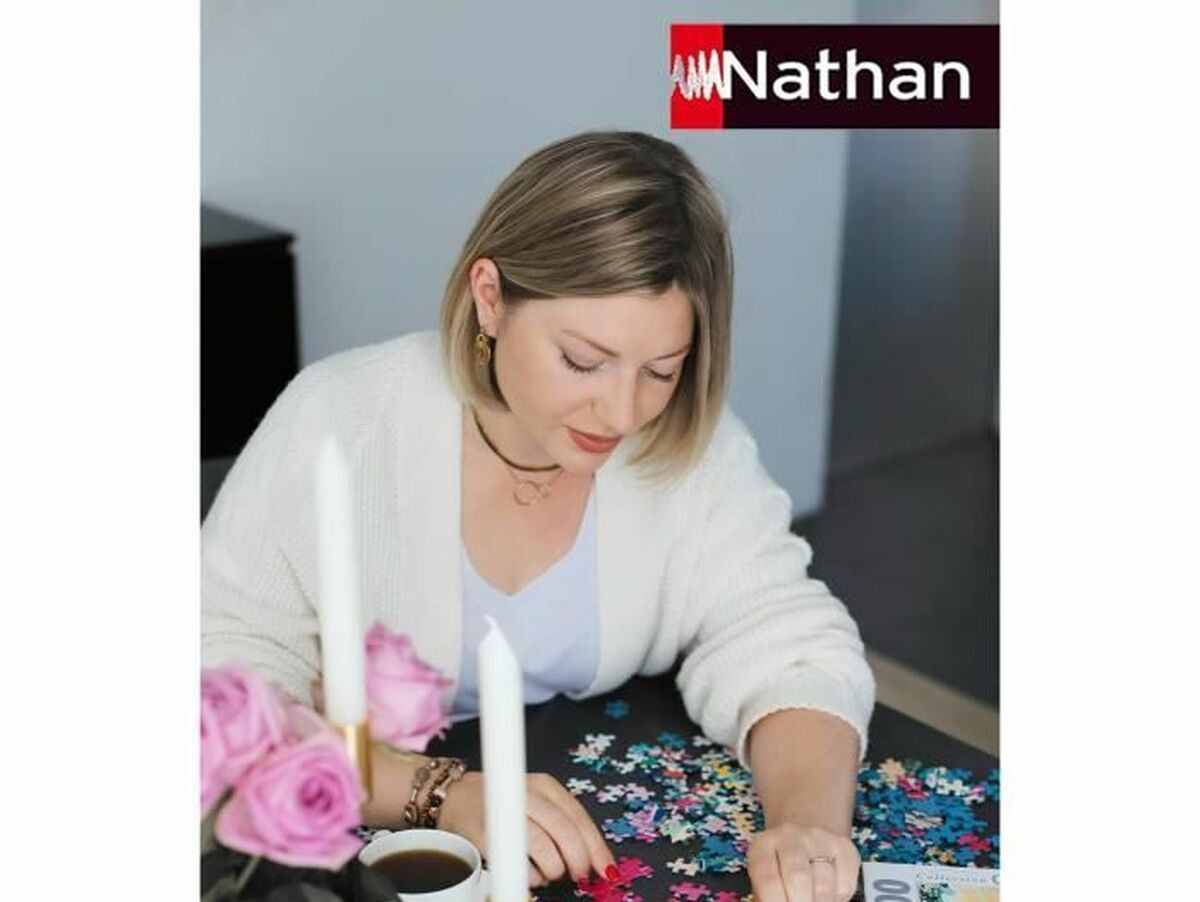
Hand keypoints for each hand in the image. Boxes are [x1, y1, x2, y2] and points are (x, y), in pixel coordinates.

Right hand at [438, 771, 616, 887]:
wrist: (455, 797)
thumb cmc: (502, 803)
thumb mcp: (538, 804)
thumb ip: (564, 826)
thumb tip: (594, 860)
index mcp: (545, 786)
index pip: (577, 816)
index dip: (595, 846)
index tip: (605, 869)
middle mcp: (526, 793)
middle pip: (562, 829)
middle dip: (576, 859)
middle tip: (578, 875)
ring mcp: (503, 811)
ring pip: (540, 844)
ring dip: (552, 868)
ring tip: (551, 874)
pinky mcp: (482, 832)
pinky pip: (513, 859)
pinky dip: (527, 874)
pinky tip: (530, 875)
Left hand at [746, 823, 859, 901]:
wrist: (801, 841)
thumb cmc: (779, 870)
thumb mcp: (763, 881)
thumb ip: (766, 896)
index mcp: (763, 845)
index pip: (767, 879)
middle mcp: (790, 836)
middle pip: (798, 878)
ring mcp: (819, 838)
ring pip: (824, 885)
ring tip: (812, 901)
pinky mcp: (844, 846)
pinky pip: (845, 884)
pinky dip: (838, 898)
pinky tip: (828, 894)